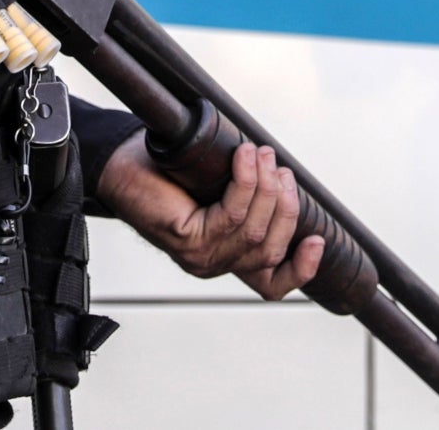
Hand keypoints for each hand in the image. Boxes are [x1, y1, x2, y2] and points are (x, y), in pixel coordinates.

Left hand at [95, 135, 323, 300]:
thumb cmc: (166, 172)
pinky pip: (231, 215)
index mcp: (225, 258)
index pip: (270, 284)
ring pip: (254, 231)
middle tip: (279, 166)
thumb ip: (247, 195)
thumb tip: (283, 177)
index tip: (318, 240)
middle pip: (270, 247)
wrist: (120, 165)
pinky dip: (244, 182)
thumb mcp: (217, 187)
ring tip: (262, 154)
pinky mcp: (186, 240)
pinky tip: (244, 157)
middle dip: (284, 203)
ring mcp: (199, 256)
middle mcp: (213, 264)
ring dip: (266, 188)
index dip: (301, 269)